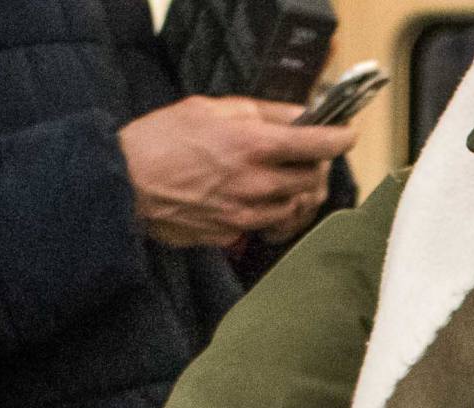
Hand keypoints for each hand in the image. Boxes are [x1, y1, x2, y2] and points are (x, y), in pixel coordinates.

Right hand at [120, 97, 354, 247]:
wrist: (125, 184)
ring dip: (298, 190)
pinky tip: (265, 200)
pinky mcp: (234, 233)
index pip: (316, 143)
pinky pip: (271, 225)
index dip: (340, 138)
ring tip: (285, 176)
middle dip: (318, 164)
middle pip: (313, 178)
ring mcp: (246, 213)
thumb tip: (296, 112)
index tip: (348, 134)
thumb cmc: (160, 141)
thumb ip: (258, 111)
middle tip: (310, 154)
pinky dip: (277, 212)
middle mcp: (255, 182)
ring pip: (295, 204)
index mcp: (251, 144)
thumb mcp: (209, 108)